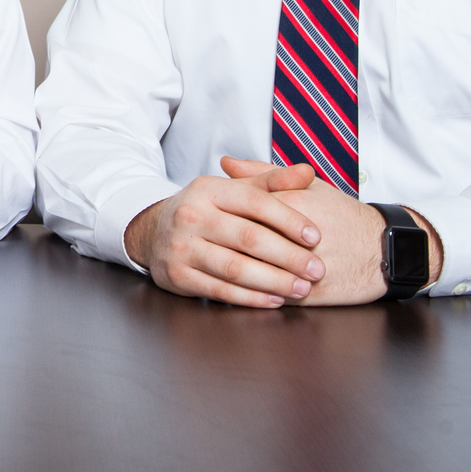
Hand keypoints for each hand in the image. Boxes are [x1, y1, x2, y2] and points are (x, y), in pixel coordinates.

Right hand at [122, 157, 324, 307]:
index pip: (255, 202)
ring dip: (274, 281)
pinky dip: (251, 298)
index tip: (316, 237)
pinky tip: (275, 299)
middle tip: (318, 269)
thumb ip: (271, 182)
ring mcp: (181, 247)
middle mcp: (191, 216)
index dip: (289, 219)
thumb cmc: (204, 211)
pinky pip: (221, 290)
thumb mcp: (231, 190)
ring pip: (236, 268)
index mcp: (208, 190)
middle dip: (288, 256)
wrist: (152, 232)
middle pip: (248, 238)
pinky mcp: (178, 276)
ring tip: (302, 288)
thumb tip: (307, 172)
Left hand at [222, 157, 443, 302]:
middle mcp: (296, 237)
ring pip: (255, 272)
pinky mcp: (312, 295)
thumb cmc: (343, 214)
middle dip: (219, 245)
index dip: (220, 217)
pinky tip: (238, 290)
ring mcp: (303, 268)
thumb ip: (264, 174)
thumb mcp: (309, 187)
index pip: (242, 210)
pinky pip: (273, 296)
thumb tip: (226, 164)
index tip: (204, 219)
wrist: (385, 249)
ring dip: (232, 272)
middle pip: (243, 242)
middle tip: (200, 245)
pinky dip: (253, 295)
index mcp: (293, 204)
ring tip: (213, 268)